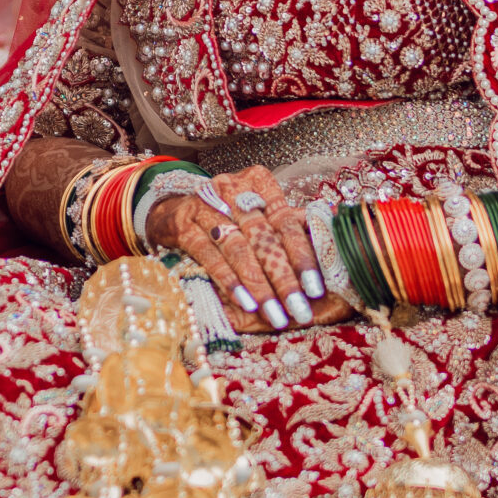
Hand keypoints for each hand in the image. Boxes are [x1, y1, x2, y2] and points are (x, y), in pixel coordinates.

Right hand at [144, 164, 349, 335]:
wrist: (171, 208)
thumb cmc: (226, 214)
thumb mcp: (256, 211)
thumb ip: (285, 224)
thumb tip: (326, 246)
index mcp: (259, 183)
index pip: (286, 222)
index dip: (302, 257)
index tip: (316, 289)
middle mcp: (233, 189)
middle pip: (264, 238)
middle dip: (284, 279)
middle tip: (299, 310)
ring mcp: (205, 206)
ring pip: (238, 249)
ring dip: (258, 285)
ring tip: (274, 314)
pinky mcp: (184, 225)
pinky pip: (209, 256)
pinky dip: (229, 280)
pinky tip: (244, 302)